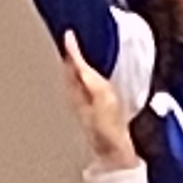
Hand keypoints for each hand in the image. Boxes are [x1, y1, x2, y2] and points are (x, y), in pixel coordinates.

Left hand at [62, 37, 136, 173]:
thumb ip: (89, 79)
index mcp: (77, 89)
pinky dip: (81, 75)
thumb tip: (78, 63)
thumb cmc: (109, 124)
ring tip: (77, 52)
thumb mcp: (102, 97)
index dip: (71, 48)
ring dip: (74, 64)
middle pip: (69, 69)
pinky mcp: (89, 109)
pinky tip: (88, 75)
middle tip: (72, 39)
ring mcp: (81, 103)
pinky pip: (81, 85)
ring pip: (73, 78)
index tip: (69, 34)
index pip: (72, 63)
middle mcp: (75, 95)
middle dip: (70, 54)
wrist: (113, 149)